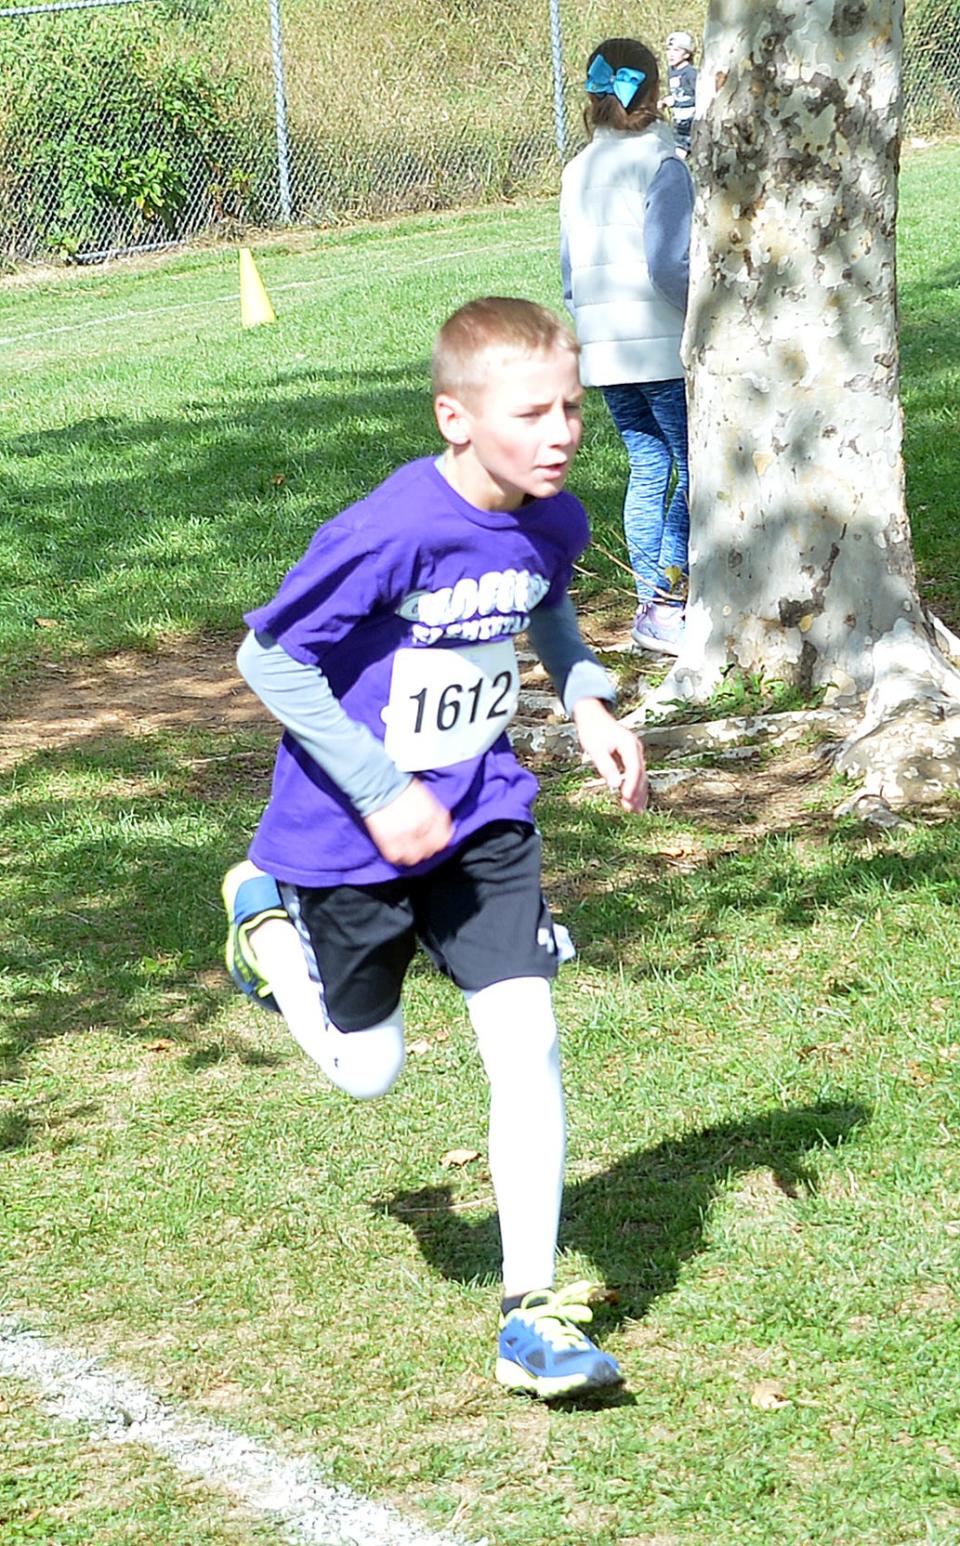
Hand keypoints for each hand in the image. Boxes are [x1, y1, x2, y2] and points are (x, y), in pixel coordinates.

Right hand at [364, 778, 453, 865]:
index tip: (436, 839)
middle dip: (426, 847)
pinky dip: (397, 856)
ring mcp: (405, 837)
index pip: (443, 838)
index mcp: (432, 817)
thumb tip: (445, 828)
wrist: (378, 784)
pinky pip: (396, 858)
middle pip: (430, 849)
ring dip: (412, 854)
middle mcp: (421, 829)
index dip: (440, 840)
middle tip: (419, 842)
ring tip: (407, 848)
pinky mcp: (388, 843)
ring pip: (414, 857)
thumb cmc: (401, 787)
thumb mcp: (426, 797)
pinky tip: (396, 849)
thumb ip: (436, 813)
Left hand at [572, 698, 647, 812]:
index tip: (627, 799)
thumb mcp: (595, 748)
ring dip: (639, 793)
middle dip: (636, 792)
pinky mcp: (632, 757)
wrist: (593, 716)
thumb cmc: (592, 730)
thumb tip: (614, 785)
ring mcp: (636, 753)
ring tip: (635, 811)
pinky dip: (636, 788)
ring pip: (641, 776)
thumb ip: (605, 766)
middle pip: (641, 774)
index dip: (632, 785)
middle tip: (630, 810)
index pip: (634, 768)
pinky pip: (637, 775)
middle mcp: (636, 748)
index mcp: (629, 744)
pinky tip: (634, 801)